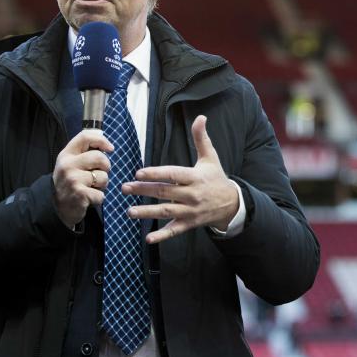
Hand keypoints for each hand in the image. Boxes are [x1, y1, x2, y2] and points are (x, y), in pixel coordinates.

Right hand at [52, 129, 112, 228]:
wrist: (57, 207)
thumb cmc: (70, 181)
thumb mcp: (71, 162)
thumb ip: (84, 150)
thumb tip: (102, 135)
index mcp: (66, 154)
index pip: (85, 137)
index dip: (102, 140)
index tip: (110, 149)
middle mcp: (67, 165)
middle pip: (100, 157)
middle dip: (106, 167)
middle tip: (99, 174)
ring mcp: (73, 180)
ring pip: (103, 177)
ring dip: (102, 185)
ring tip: (91, 187)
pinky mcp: (79, 194)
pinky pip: (101, 194)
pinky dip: (98, 198)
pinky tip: (88, 198)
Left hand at [124, 115, 239, 243]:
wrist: (231, 203)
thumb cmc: (216, 178)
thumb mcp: (210, 157)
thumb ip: (201, 138)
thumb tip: (201, 117)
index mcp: (195, 177)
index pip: (172, 174)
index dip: (156, 173)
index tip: (139, 172)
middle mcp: (192, 194)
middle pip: (164, 192)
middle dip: (143, 190)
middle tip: (125, 188)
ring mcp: (190, 210)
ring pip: (166, 211)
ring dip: (147, 212)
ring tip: (130, 211)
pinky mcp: (189, 223)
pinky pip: (175, 230)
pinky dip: (162, 236)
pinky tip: (149, 239)